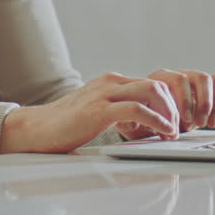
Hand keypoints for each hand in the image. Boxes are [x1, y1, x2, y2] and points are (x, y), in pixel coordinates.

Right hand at [0, 72, 180, 153]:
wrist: (36, 128)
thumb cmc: (65, 124)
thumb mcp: (97, 110)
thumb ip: (117, 110)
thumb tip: (143, 122)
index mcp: (111, 82)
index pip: (151, 83)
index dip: (169, 102)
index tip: (175, 121)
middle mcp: (110, 83)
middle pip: (157, 84)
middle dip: (174, 106)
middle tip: (178, 127)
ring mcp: (104, 94)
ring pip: (151, 92)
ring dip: (168, 113)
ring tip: (172, 131)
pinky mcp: (98, 111)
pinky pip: (137, 109)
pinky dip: (156, 120)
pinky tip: (162, 132)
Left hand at [117, 69, 214, 138]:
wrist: (149, 120)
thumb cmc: (141, 120)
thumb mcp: (134, 121)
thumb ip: (135, 119)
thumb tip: (136, 120)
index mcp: (162, 78)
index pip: (178, 79)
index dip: (183, 100)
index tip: (182, 121)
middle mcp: (182, 76)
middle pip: (199, 77)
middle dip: (200, 102)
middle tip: (196, 123)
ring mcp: (198, 85)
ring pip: (214, 80)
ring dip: (214, 103)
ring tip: (207, 123)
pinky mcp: (212, 96)